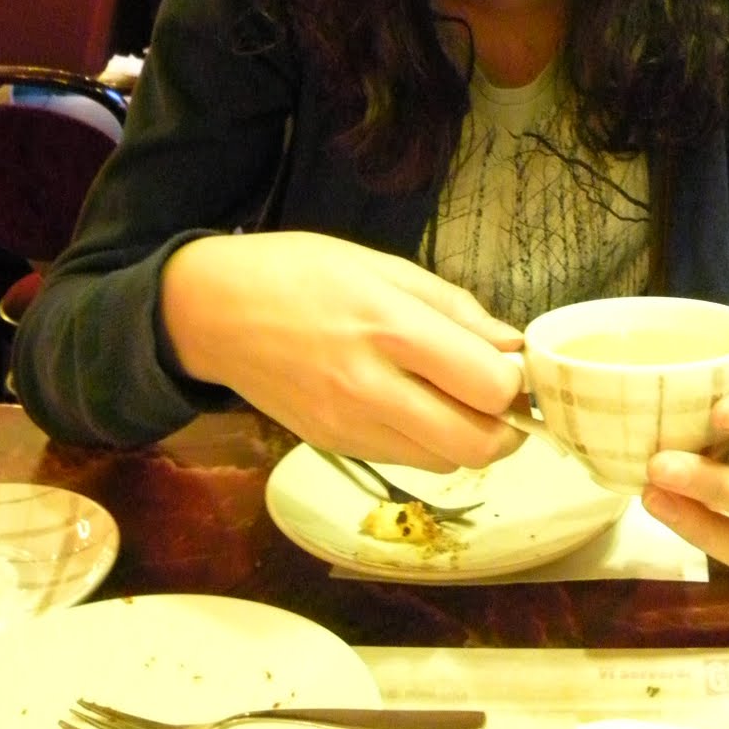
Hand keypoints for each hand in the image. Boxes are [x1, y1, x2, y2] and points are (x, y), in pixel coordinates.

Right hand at [160, 232, 524, 470]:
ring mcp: (349, 426)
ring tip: (462, 401)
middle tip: (503, 398)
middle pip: (475, 444)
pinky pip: (407, 462)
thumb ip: (453, 308)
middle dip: (508, 428)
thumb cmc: (300, 272)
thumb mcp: (383, 265)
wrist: (212, 312)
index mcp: (388, 326)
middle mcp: (370, 386)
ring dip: (471, 440)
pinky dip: (432, 445)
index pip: (486, 384)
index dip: (516, 380)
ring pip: (445, 463)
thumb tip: (511, 345)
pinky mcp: (333, 446)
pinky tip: (421, 408)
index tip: (514, 362)